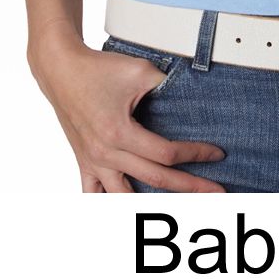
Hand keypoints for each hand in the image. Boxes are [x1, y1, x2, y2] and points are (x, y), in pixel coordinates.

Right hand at [28, 32, 226, 191]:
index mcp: (120, 134)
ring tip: (176, 207)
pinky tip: (127, 208)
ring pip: (125, 198)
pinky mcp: (84, 162)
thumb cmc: (98, 69)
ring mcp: (93, 162)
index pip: (167, 154)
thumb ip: (167, 86)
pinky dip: (109, 205)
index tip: (216, 153)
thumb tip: (191, 96)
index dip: (196, 154)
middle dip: (190, 187)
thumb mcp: (140, 71)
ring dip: (151, 204)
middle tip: (217, 191)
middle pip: (156, 180)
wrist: (62, 70)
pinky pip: (94, 195)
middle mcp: (106, 154)